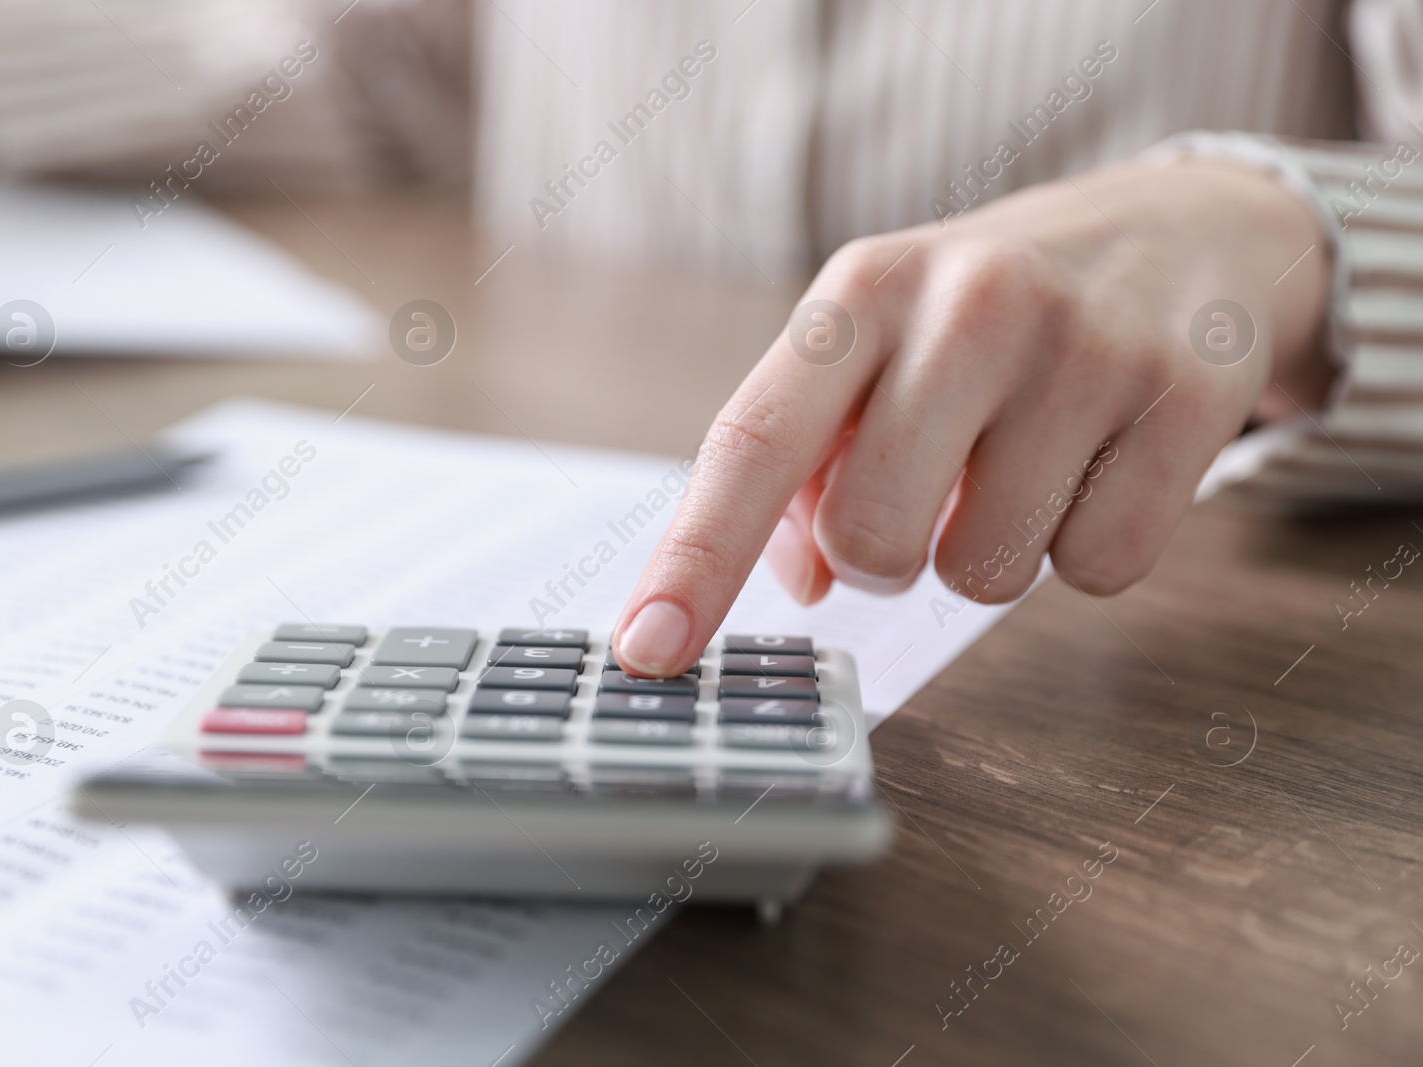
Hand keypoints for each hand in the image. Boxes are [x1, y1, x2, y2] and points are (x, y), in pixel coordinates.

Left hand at [613, 156, 1333, 676]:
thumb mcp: (877, 344)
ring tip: (1023, 463)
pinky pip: (1097, 571)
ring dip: (989, 554)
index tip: (646, 652)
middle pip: (869, 537)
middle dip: (885, 555)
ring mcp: (1086, 348)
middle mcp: (969, 304)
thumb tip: (805, 581)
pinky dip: (1084, 550)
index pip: (753, 441)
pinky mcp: (1188, 399)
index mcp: (863, 293)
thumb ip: (808, 457)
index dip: (694, 559)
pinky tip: (1098, 468)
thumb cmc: (990, 314)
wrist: (1177, 230)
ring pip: (984, 573)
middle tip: (932, 493)